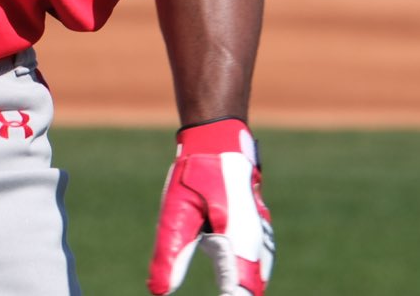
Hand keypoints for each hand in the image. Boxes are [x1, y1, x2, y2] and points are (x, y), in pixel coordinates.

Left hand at [149, 119, 273, 294]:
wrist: (219, 138)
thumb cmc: (197, 172)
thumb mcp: (177, 211)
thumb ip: (171, 252)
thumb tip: (158, 291)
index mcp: (238, 237)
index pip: (240, 287)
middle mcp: (256, 239)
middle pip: (252, 285)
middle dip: (240, 294)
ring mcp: (261, 234)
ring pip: (258, 274)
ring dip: (246, 286)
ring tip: (232, 294)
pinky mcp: (258, 229)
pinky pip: (257, 261)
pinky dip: (248, 276)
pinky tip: (239, 284)